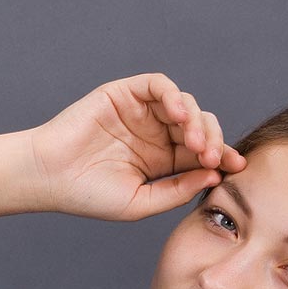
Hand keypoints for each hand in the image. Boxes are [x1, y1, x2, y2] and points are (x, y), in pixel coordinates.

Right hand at [25, 71, 246, 221]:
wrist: (50, 177)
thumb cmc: (89, 195)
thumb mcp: (141, 202)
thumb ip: (177, 190)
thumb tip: (215, 175)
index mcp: (163, 161)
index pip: (201, 153)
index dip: (221, 157)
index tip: (237, 167)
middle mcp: (156, 133)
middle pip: (199, 126)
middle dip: (211, 140)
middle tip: (210, 157)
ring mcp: (142, 112)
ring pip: (185, 104)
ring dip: (196, 120)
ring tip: (193, 140)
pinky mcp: (126, 93)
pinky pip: (159, 85)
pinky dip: (174, 95)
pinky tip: (178, 114)